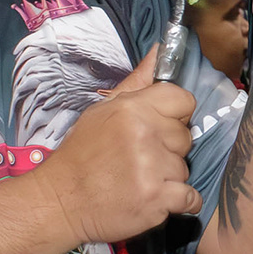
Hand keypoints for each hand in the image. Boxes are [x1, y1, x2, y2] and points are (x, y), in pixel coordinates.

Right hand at [36, 46, 199, 244]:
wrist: (61, 201)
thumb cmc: (82, 155)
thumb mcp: (102, 111)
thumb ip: (137, 83)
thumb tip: (160, 51)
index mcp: (132, 108)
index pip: (184, 100)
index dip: (176, 115)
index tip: (160, 128)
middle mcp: (144, 134)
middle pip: (186, 137)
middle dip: (169, 149)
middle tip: (140, 158)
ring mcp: (152, 168)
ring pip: (185, 168)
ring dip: (168, 177)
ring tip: (138, 179)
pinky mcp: (157, 200)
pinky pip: (191, 198)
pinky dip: (179, 202)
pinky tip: (156, 199)